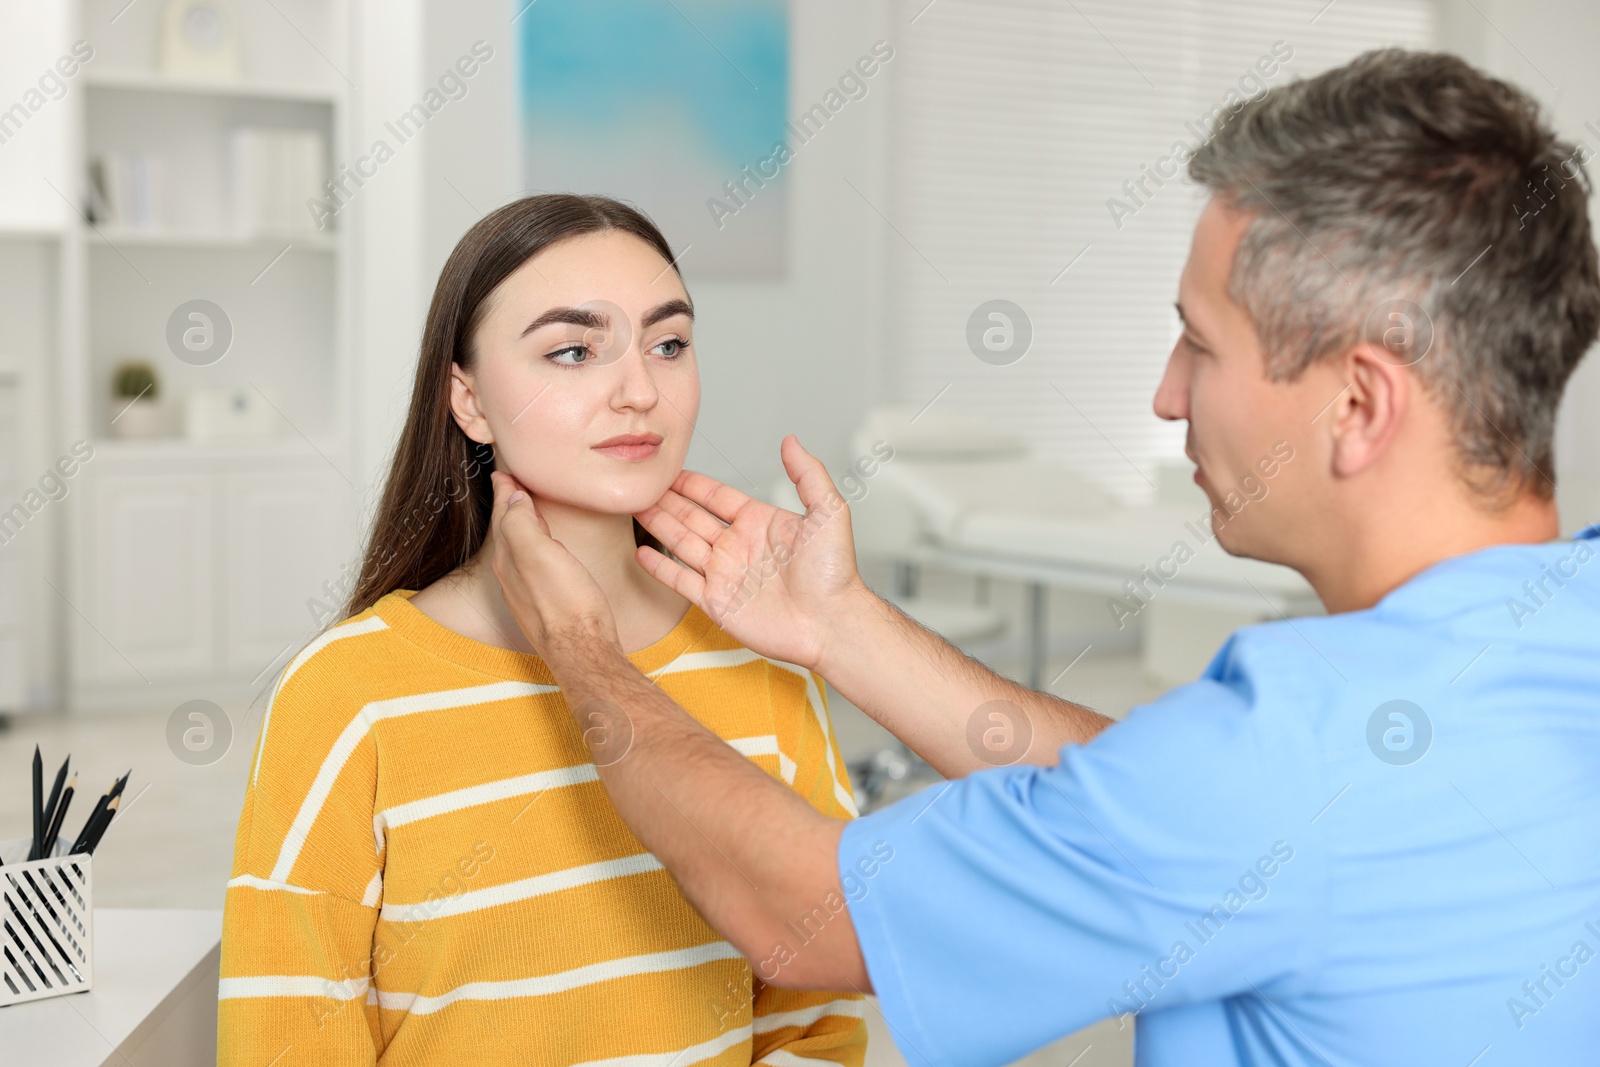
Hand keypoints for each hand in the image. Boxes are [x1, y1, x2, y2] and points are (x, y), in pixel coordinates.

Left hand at [487, 470, 620, 663]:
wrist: (583, 652)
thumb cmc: (568, 605)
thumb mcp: (541, 554)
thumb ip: (521, 523)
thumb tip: (512, 498)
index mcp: (510, 557)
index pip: (504, 514)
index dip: (505, 491)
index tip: (504, 472)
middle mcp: (513, 574)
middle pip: (508, 530)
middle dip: (509, 506)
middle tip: (511, 485)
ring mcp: (527, 591)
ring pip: (518, 548)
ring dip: (520, 526)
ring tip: (525, 510)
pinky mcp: (544, 604)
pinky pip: (531, 566)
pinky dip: (534, 548)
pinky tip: (546, 551)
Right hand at [633, 435, 869, 670]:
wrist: (830, 623)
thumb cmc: (833, 573)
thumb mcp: (828, 512)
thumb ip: (808, 474)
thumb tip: (791, 441)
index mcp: (759, 523)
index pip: (717, 497)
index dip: (692, 484)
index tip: (669, 470)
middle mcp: (739, 547)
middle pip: (693, 517)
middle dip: (667, 501)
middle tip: (641, 485)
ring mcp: (725, 575)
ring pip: (682, 543)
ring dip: (659, 526)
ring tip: (635, 508)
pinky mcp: (716, 603)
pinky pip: (681, 581)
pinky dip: (661, 567)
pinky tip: (642, 552)